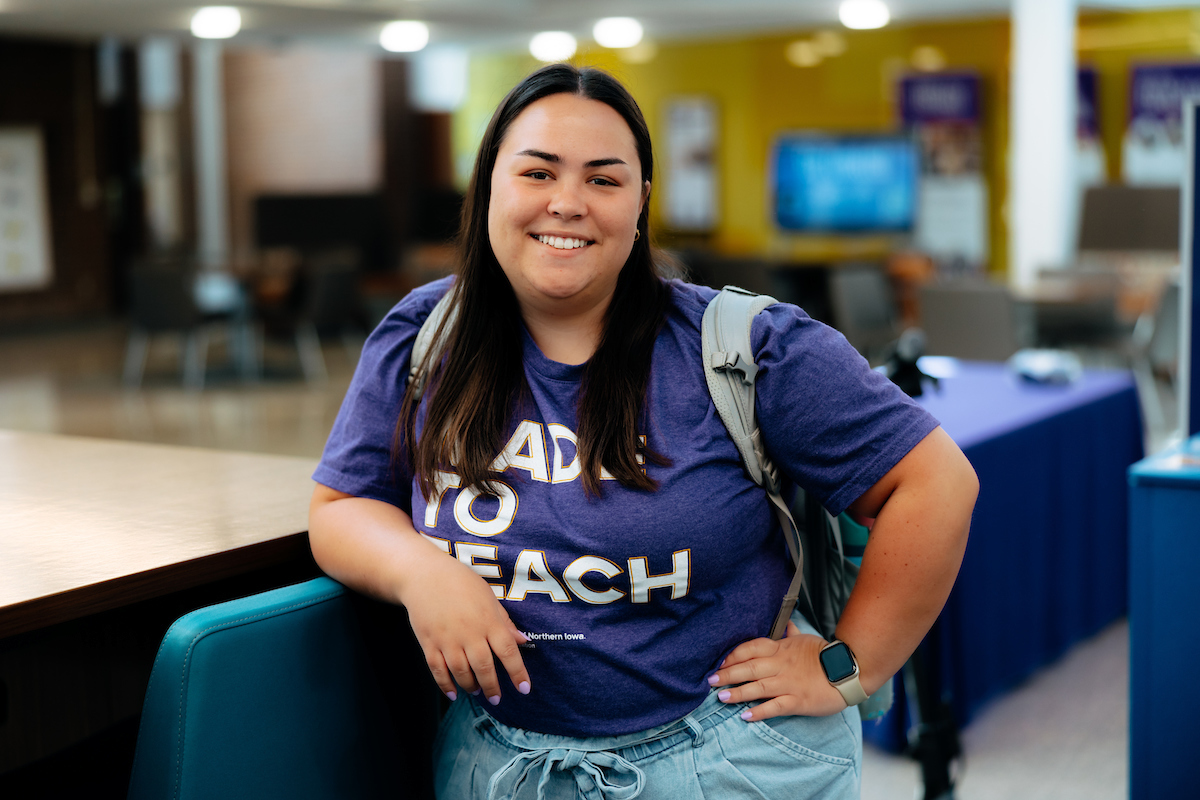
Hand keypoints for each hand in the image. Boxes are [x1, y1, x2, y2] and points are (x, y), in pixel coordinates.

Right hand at [399, 548, 529, 705]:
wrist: (424, 575)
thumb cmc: (461, 583)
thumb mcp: (488, 597)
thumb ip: (504, 621)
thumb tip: (522, 640)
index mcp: (488, 621)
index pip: (508, 652)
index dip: (518, 673)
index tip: (524, 689)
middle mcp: (469, 633)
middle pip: (484, 667)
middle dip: (492, 687)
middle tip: (497, 698)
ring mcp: (447, 640)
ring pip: (461, 672)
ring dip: (471, 686)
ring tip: (477, 691)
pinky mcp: (429, 643)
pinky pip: (438, 670)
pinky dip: (446, 685)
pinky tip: (453, 694)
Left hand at [708, 622, 846, 720]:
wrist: (848, 670)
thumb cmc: (825, 655)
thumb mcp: (806, 640)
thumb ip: (791, 634)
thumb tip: (786, 623)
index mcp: (781, 648)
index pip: (751, 648)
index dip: (733, 655)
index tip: (720, 661)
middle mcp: (781, 665)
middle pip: (749, 667)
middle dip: (727, 673)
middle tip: (710, 680)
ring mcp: (788, 683)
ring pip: (758, 687)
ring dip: (738, 692)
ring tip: (721, 697)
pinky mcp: (797, 700)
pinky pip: (775, 706)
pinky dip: (759, 711)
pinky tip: (746, 716)